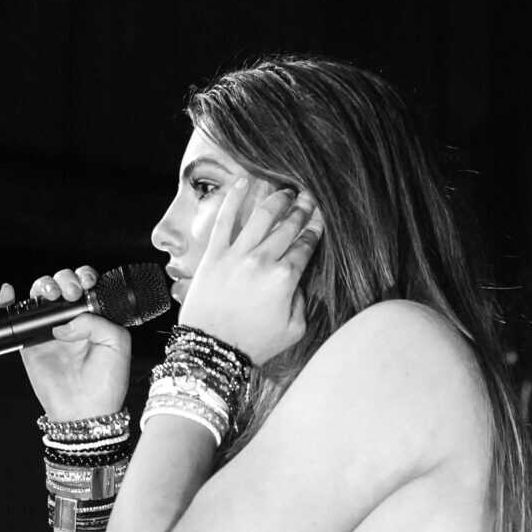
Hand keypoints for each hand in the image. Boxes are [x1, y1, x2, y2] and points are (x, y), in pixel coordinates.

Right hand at [3, 266, 133, 419]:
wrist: (86, 409)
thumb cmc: (106, 382)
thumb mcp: (117, 342)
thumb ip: (96, 321)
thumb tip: (67, 320)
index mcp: (94, 318)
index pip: (85, 286)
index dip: (84, 277)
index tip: (86, 283)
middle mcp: (71, 321)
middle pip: (61, 285)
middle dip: (65, 280)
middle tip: (72, 293)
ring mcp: (49, 331)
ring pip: (40, 295)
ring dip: (44, 286)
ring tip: (53, 295)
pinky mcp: (30, 343)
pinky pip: (17, 318)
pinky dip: (8, 301)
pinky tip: (10, 292)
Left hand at [178, 179, 324, 364]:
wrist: (212, 349)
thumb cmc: (253, 344)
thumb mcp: (293, 330)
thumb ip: (301, 302)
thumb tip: (297, 281)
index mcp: (285, 279)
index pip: (305, 246)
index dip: (315, 230)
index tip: (319, 219)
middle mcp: (263, 261)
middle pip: (288, 227)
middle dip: (301, 210)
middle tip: (308, 198)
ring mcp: (237, 254)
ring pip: (261, 217)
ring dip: (277, 200)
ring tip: (285, 192)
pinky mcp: (214, 254)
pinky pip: (225, 220)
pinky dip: (234, 198)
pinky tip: (244, 183)